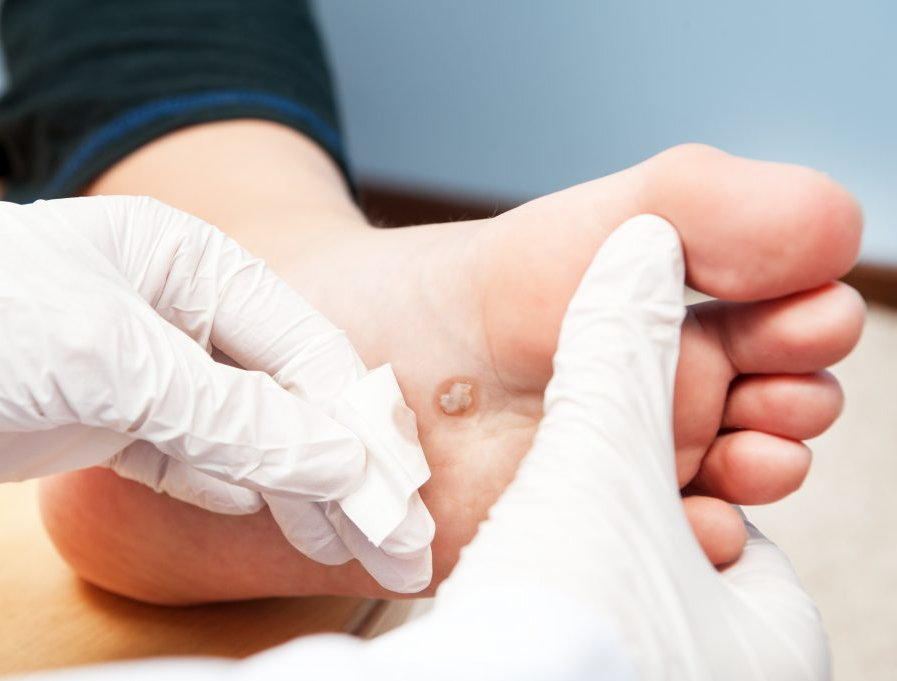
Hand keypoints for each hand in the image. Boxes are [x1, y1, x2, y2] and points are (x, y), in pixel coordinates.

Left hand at [0, 196, 431, 590]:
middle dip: (338, 462)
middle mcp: (172, 309)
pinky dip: (230, 486)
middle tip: (393, 534)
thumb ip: (229, 414)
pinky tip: (271, 514)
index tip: (397, 489)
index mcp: (187, 260)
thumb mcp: (109, 358)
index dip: (354, 419)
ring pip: (241, 432)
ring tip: (351, 542)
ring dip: (293, 484)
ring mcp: (134, 367)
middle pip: (281, 392)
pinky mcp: (99, 419)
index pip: (302, 344)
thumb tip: (339, 462)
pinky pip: (188, 456)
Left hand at [441, 215, 827, 679]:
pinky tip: (689, 518)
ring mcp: (637, 464)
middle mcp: (669, 393)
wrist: (368, 381)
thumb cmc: (477, 293)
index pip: (791, 319)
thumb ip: (717, 203)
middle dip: (799, 397)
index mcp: (682, 315)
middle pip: (784, 404)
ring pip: (745, 481)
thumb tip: (834, 234)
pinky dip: (703, 541)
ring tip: (745, 451)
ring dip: (768, 467)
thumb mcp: (603, 219)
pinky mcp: (600, 531)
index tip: (797, 322)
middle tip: (775, 390)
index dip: (809, 321)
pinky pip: (681, 553)